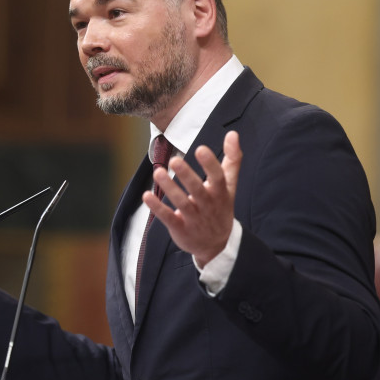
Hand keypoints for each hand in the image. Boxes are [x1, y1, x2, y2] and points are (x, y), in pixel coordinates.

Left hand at [144, 130, 241, 266]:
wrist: (217, 245)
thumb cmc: (220, 207)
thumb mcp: (229, 185)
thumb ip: (232, 160)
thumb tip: (233, 134)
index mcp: (220, 193)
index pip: (218, 177)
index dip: (210, 164)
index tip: (200, 149)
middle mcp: (208, 206)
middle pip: (198, 190)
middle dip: (187, 176)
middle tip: (174, 160)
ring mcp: (194, 218)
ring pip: (182, 203)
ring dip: (169, 188)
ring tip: (158, 172)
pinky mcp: (180, 228)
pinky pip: (168, 218)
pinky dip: (157, 208)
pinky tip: (146, 196)